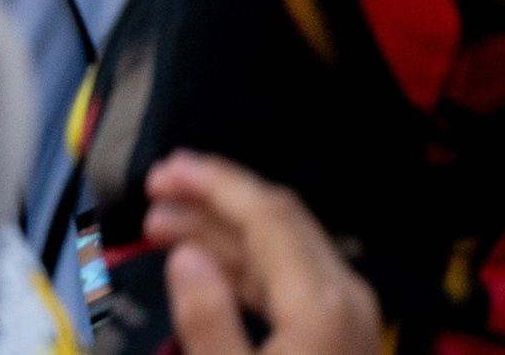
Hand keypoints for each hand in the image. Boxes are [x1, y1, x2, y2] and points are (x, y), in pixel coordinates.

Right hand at [144, 154, 380, 354]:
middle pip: (277, 221)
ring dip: (225, 233)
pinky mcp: (342, 334)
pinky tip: (208, 266)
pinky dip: (247, 267)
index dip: (214, 183)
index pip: (266, 214)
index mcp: (322, 302)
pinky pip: (290, 282)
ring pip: (283, 251)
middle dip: (214, 199)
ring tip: (163, 226)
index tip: (167, 169)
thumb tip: (185, 256)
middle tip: (156, 190)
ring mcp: (348, 313)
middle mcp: (344, 293)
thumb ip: (208, 321)